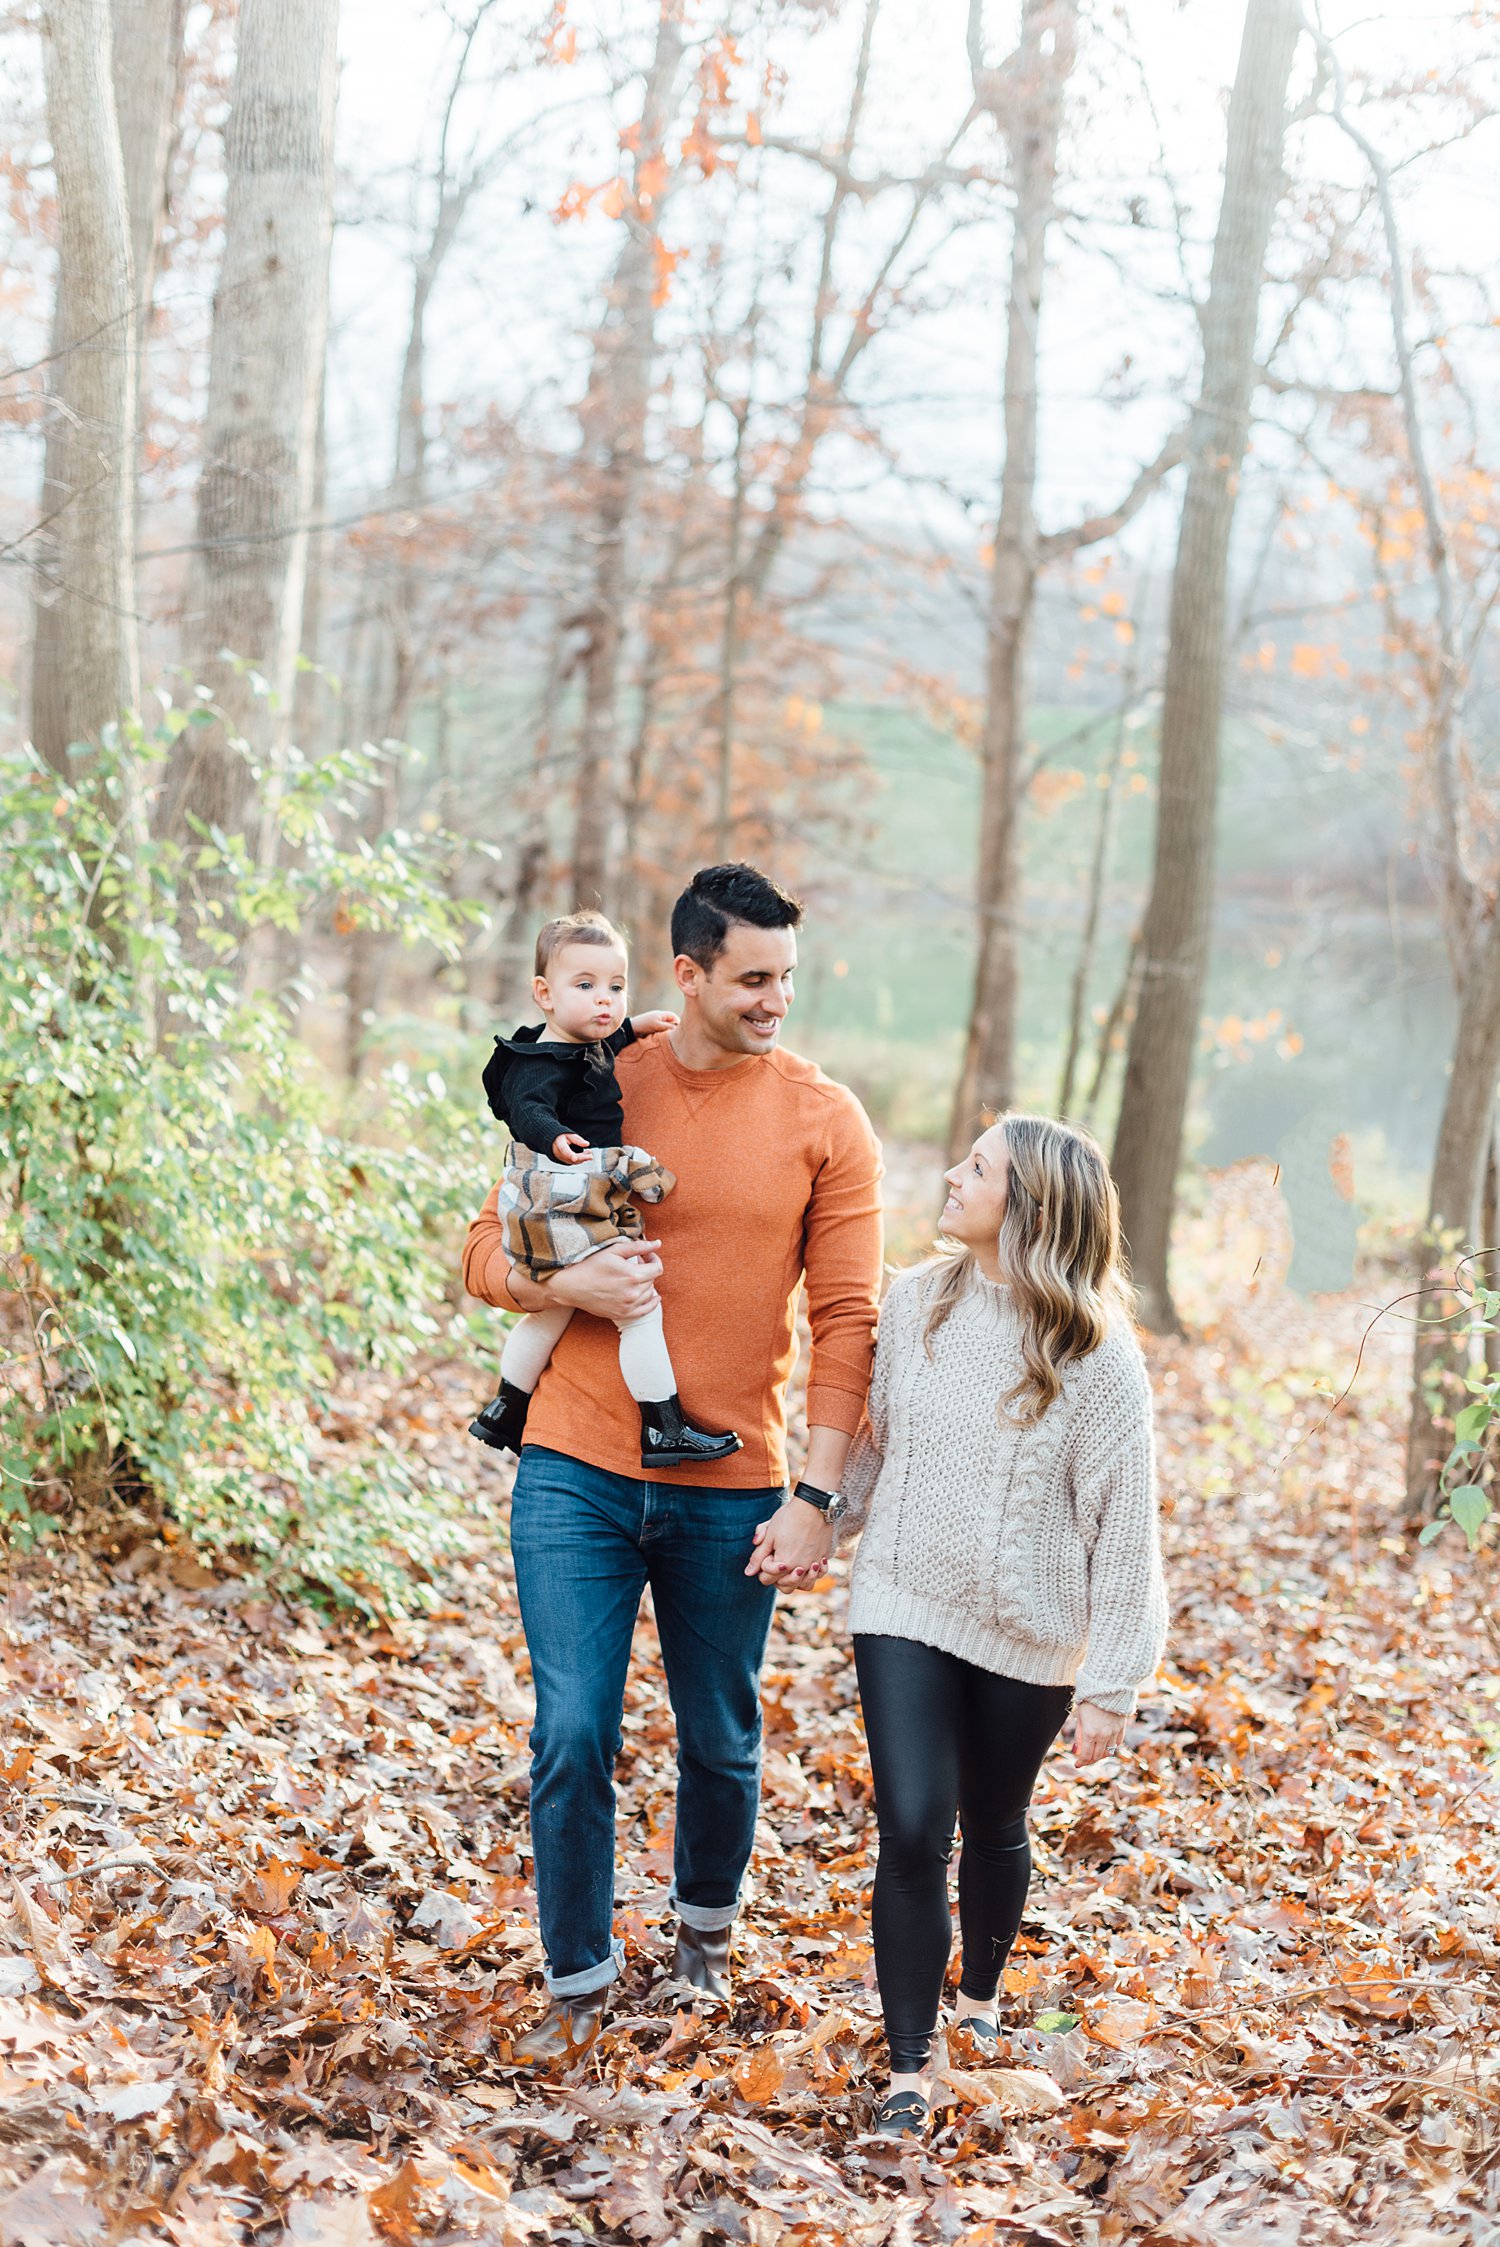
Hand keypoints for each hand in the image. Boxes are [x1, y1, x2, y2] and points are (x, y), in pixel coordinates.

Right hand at [547, 1237, 662, 1321]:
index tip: (646, 1255)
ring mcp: (628, 1306)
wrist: (572, 1286)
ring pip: (650, 1294)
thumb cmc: (591, 1265)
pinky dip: (652, 1303)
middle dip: (647, 1270)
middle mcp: (633, 1293)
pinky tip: (653, 1296)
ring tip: (634, 1277)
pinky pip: (645, 1310)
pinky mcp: (622, 1314)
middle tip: (635, 1263)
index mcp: (633, 1275)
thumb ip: (638, 1247)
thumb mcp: (614, 1251)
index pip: (657, 1268)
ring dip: (646, 1284)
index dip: (654, 1259)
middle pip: (652, 1280)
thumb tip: (658, 1243)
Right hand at [551, 1131, 592, 1163]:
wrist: (554, 1141)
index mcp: (559, 1144)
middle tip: (590, 1156)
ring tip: (589, 1153)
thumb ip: (577, 1139)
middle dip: (582, 1158)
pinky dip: (579, 1160)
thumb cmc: (561, 1137)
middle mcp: (558, 1153)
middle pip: (570, 1158)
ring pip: (572, 1162)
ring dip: (582, 1159)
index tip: (575, 1158)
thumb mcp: (569, 1134)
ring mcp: (561, 1158)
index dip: (570, 1154)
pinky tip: (585, 1156)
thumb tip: (587, 1144)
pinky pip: (572, 1162)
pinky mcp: (564, 1161)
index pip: (564, 1150)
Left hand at [630, 1009, 678, 1037]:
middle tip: (675, 1037)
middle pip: (671, 1023)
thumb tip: (679, 1029)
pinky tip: (662, 1040)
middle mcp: (659, 1018)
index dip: (679, 1023)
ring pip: (666, 1028)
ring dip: (667, 1033)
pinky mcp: (652, 1028)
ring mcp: (656, 1023)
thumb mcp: (657, 1025)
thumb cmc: (644, 1025)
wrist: (630, 1028)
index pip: (674, 1017)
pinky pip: (661, 1031)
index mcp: (662, 1014)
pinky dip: (662, 1035)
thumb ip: (668, 1027)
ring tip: (668, 1039)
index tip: (680, 1031)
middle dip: (673, 1029)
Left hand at [744, 1497, 832, 1585]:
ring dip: (797, 1580)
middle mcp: (800, 1568)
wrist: (813, 1504)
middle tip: (778, 1561)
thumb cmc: (789, 1517)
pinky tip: (810, 1562)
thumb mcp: (769, 1535)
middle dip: (777, 1578)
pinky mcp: (824, 1556)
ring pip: (805, 1586)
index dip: (763, 1565)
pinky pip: (820, 1574)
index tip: (768, 1550)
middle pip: (784, 1587)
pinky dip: (814, 1573)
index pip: (766, 1578)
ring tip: (794, 1568)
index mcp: (784, 1563)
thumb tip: (748, 1573)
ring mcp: (814, 1564)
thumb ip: (758, 1556)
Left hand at [1071, 1702, 1126, 1764]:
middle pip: (1098, 1756)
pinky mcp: (1121, 1728)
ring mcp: (1114, 1733)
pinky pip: (1117, 1743)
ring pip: (1109, 1752)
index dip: (1081, 1762)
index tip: (1077, 1764)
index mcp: (1090, 1733)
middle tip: (1085, 1760)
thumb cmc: (1089, 1701)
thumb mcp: (1080, 1717)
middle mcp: (1103, 1735)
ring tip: (1095, 1753)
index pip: (1086, 1755)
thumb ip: (1079, 1736)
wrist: (1106, 1687)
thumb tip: (1076, 1750)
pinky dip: (1111, 1746)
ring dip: (1101, 1755)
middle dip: (1090, 1760)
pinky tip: (1105, 1744)